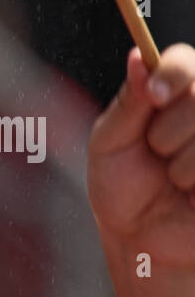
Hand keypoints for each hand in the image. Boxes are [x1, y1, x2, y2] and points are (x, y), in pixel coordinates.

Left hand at [88, 44, 194, 271]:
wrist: (141, 239)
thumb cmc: (122, 186)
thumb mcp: (110, 143)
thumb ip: (128, 104)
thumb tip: (137, 57)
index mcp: (174, 91)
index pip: (184, 60)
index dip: (172, 73)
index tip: (154, 97)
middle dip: (168, 132)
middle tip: (156, 153)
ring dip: (183, 166)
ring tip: (173, 180)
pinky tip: (192, 198)